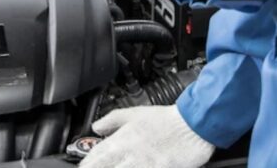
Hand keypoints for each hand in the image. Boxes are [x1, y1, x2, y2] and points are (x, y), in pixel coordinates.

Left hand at [81, 105, 214, 167]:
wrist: (192, 125)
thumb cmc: (166, 120)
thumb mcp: (134, 113)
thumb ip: (112, 120)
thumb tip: (96, 126)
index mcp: (121, 139)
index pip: (95, 157)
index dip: (87, 165)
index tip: (84, 167)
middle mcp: (130, 154)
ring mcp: (144, 165)